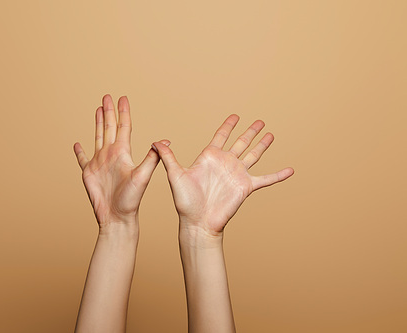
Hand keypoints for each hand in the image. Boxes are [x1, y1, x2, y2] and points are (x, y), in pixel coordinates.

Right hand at [73, 94, 167, 229]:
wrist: (117, 217)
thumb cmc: (131, 200)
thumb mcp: (143, 176)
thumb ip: (152, 158)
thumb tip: (165, 141)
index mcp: (122, 153)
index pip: (123, 127)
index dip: (123, 113)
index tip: (123, 98)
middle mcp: (111, 155)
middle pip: (109, 128)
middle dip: (108, 112)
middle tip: (107, 96)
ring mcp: (99, 163)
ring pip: (97, 138)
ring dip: (97, 124)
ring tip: (97, 110)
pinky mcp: (89, 173)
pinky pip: (83, 159)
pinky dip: (80, 152)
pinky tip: (78, 144)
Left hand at [152, 114, 293, 236]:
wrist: (198, 222)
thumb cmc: (185, 201)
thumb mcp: (175, 175)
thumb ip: (167, 157)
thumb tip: (155, 141)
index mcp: (210, 157)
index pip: (221, 136)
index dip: (228, 126)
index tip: (235, 116)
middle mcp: (226, 163)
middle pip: (241, 142)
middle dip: (250, 131)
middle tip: (260, 121)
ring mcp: (237, 174)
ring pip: (254, 155)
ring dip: (263, 145)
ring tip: (271, 135)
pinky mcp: (246, 186)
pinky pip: (266, 179)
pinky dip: (278, 175)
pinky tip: (290, 170)